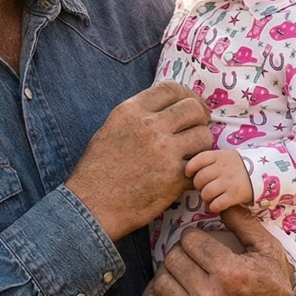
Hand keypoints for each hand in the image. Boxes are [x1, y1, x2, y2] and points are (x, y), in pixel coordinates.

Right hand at [65, 81, 211, 240]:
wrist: (91, 206)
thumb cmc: (96, 171)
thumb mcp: (110, 129)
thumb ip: (137, 116)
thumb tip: (163, 108)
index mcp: (131, 111)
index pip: (171, 88)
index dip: (187, 95)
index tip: (191, 106)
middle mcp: (149, 126)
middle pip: (193, 109)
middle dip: (199, 118)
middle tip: (196, 130)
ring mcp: (164, 152)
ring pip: (203, 136)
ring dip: (201, 145)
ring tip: (191, 155)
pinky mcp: (174, 178)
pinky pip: (201, 165)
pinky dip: (197, 171)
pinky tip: (187, 176)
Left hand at [142, 206, 295, 295]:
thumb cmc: (275, 290)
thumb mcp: (269, 252)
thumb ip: (243, 223)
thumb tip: (219, 201)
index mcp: (229, 271)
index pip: (189, 240)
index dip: (193, 236)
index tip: (199, 241)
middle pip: (173, 259)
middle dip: (180, 253)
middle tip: (189, 256)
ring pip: (162, 283)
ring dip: (169, 275)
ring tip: (181, 274)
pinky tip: (164, 295)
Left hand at [186, 148, 252, 211]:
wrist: (263, 173)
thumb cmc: (238, 167)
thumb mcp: (226, 156)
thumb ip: (210, 161)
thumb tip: (190, 174)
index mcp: (220, 155)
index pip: (198, 160)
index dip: (190, 168)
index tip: (189, 174)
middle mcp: (223, 167)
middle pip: (199, 179)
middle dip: (199, 186)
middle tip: (204, 188)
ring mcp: (229, 181)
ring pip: (206, 193)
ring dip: (205, 198)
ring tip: (211, 197)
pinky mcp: (235, 195)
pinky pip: (216, 204)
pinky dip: (213, 207)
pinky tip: (216, 205)